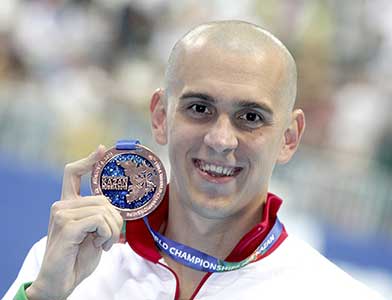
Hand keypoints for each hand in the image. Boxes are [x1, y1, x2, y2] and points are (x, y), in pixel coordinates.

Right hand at [26, 146, 122, 299]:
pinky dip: (108, 234)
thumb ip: (100, 217)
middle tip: (110, 239)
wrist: (60, 282)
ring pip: (105, 210)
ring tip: (104, 244)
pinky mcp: (67, 226)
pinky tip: (101, 246)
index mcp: (67, 205)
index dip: (88, 160)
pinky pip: (101, 221)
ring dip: (113, 231)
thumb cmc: (77, 259)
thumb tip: (114, 208)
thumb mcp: (92, 234)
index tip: (102, 149)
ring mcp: (62, 214)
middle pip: (103, 199)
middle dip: (116, 220)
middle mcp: (62, 206)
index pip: (73, 173)